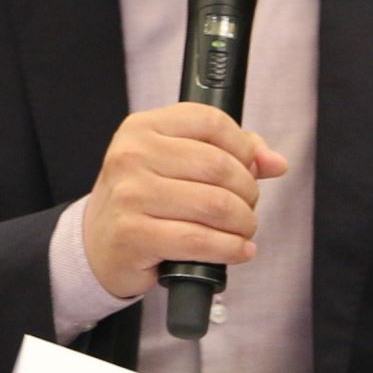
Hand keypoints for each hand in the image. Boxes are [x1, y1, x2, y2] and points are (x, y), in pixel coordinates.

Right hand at [81, 102, 287, 299]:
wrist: (97, 243)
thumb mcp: (175, 161)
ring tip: (243, 230)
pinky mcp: (134, 234)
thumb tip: (275, 162)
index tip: (252, 168)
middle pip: (218, 166)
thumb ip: (228, 152)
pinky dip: (230, 248)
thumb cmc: (143, 197)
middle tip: (248, 207)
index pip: (211, 122)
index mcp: (143, 127)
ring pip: (215, 205)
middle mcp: (132, 155)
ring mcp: (130, 194)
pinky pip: (200, 241)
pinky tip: (238, 250)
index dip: (243, 147)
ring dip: (243, 223)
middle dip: (247, 191)